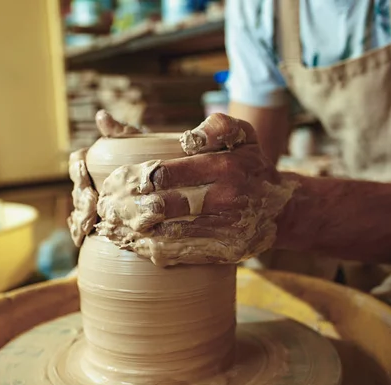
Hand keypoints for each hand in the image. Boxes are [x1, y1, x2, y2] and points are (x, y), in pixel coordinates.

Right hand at [67, 110, 143, 245]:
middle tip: (90, 204)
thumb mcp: (137, 143)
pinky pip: (82, 227)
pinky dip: (79, 232)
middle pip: (77, 190)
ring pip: (78, 210)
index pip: (77, 163)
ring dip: (79, 217)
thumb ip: (120, 132)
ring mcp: (93, 203)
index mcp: (93, 162)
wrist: (163, 187)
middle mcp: (89, 183)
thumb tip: (101, 116)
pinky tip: (80, 239)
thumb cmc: (147, 158)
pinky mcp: (99, 222)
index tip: (84, 173)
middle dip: (80, 199)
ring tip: (86, 224)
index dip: (78, 170)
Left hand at [96, 113, 298, 265]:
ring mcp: (226, 228)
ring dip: (136, 231)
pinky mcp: (225, 251)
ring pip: (168, 233)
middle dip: (128, 207)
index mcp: (223, 166)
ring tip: (114, 226)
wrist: (283, 208)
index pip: (164, 174)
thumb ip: (211, 126)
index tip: (116, 182)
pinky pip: (183, 252)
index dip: (134, 179)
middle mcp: (225, 197)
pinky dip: (155, 249)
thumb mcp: (241, 135)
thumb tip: (182, 132)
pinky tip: (137, 244)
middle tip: (106, 207)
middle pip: (161, 206)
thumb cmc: (252, 165)